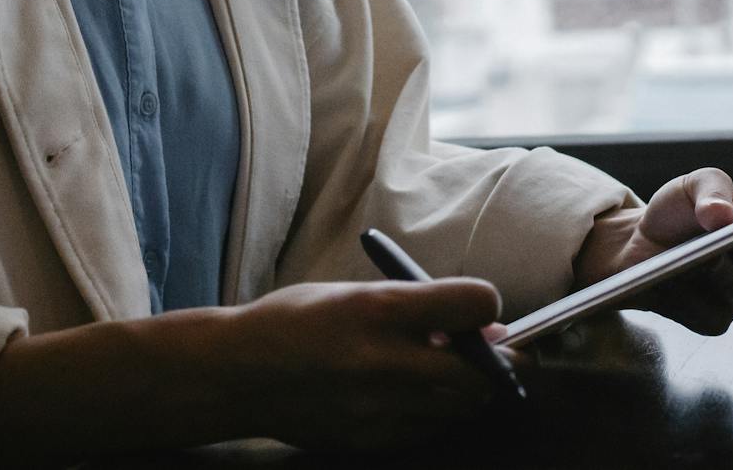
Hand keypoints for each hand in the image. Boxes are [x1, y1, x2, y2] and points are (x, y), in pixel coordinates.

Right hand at [215, 279, 512, 449]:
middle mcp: (382, 361)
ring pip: (461, 407)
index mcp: (377, 309)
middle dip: (494, 362)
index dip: (487, 304)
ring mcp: (376, 409)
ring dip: (465, 388)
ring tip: (442, 369)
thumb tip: (486, 325)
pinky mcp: (370, 441)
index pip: (473, 303)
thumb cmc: (298, 320)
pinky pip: (428, 430)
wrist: (238, 374)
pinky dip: (433, 413)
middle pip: (481, 373)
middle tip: (490, 351)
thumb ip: (419, 307)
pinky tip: (409, 394)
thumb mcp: (356, 293)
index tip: (483, 309)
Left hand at [571, 168, 732, 334]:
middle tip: (720, 231)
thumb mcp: (692, 186)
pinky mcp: (715, 323)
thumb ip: (710, 193)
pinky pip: (705, 311)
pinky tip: (667, 281)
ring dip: (709, 271)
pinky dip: (683, 294)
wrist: (635, 249)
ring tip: (684, 258)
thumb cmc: (677, 212)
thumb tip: (724, 216)